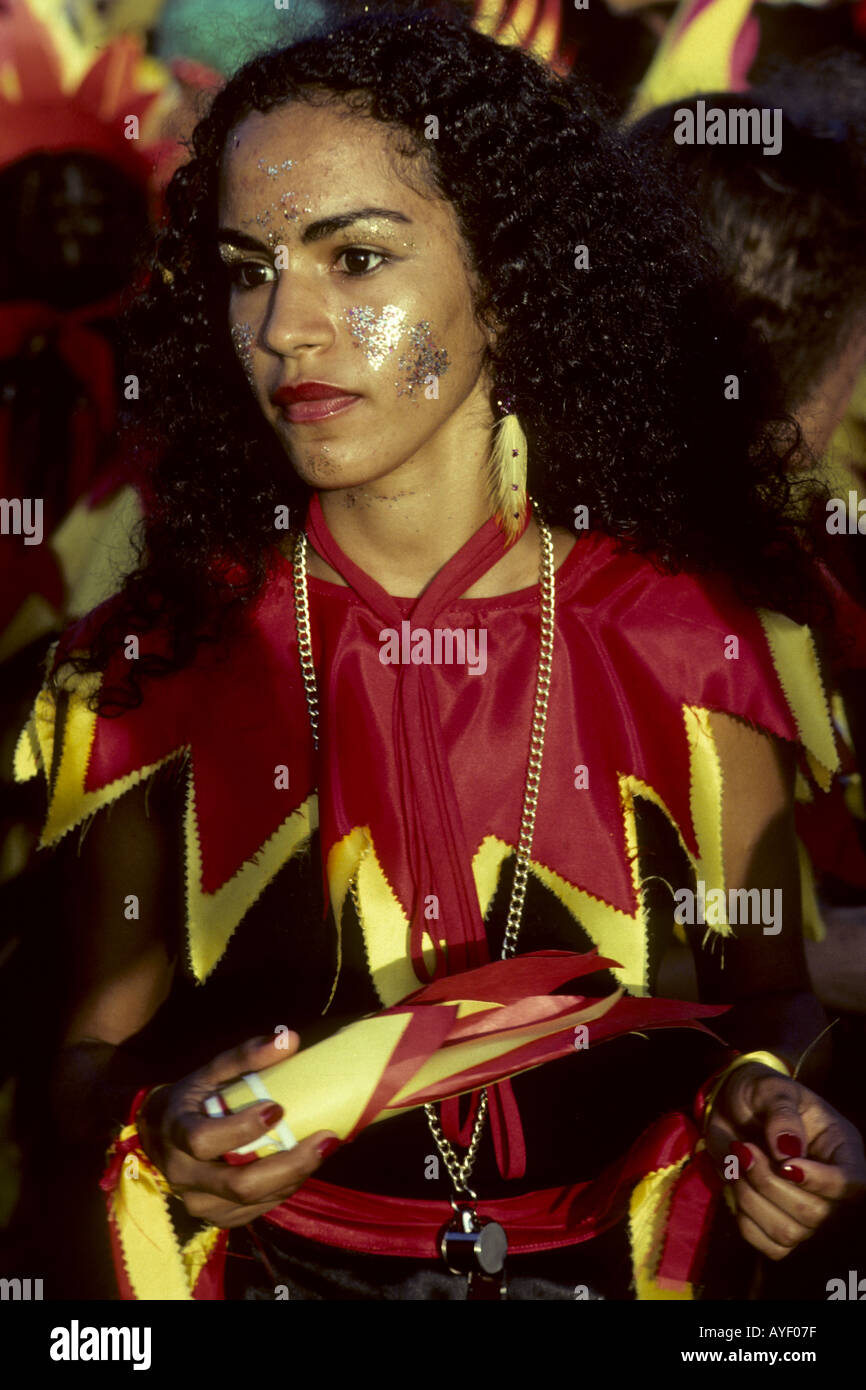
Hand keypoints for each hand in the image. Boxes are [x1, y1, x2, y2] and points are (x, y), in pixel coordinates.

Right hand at [137, 1033, 338, 1228]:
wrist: (161, 1134)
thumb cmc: (193, 1097)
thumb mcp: (212, 1072)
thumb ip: (247, 1056)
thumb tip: (291, 1040)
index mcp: (176, 1133)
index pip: (204, 1140)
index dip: (242, 1129)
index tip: (278, 1108)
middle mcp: (183, 1175)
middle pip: (239, 1185)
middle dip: (289, 1165)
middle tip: (326, 1139)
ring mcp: (198, 1202)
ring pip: (252, 1202)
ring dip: (294, 1177)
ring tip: (323, 1149)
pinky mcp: (215, 1217)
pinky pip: (255, 1211)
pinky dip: (283, 1190)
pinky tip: (303, 1167)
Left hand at [705, 1062, 865, 1260]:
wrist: (730, 1107)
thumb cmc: (758, 1093)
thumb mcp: (770, 1088)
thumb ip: (781, 1114)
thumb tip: (787, 1150)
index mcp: (841, 1148)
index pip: (852, 1183)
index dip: (821, 1182)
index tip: (784, 1164)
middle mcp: (830, 1186)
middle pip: (815, 1214)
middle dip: (769, 1182)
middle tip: (743, 1148)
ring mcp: (807, 1210)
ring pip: (789, 1233)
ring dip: (751, 1199)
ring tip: (737, 1162)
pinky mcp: (779, 1224)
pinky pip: (769, 1246)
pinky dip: (746, 1220)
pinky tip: (737, 1186)